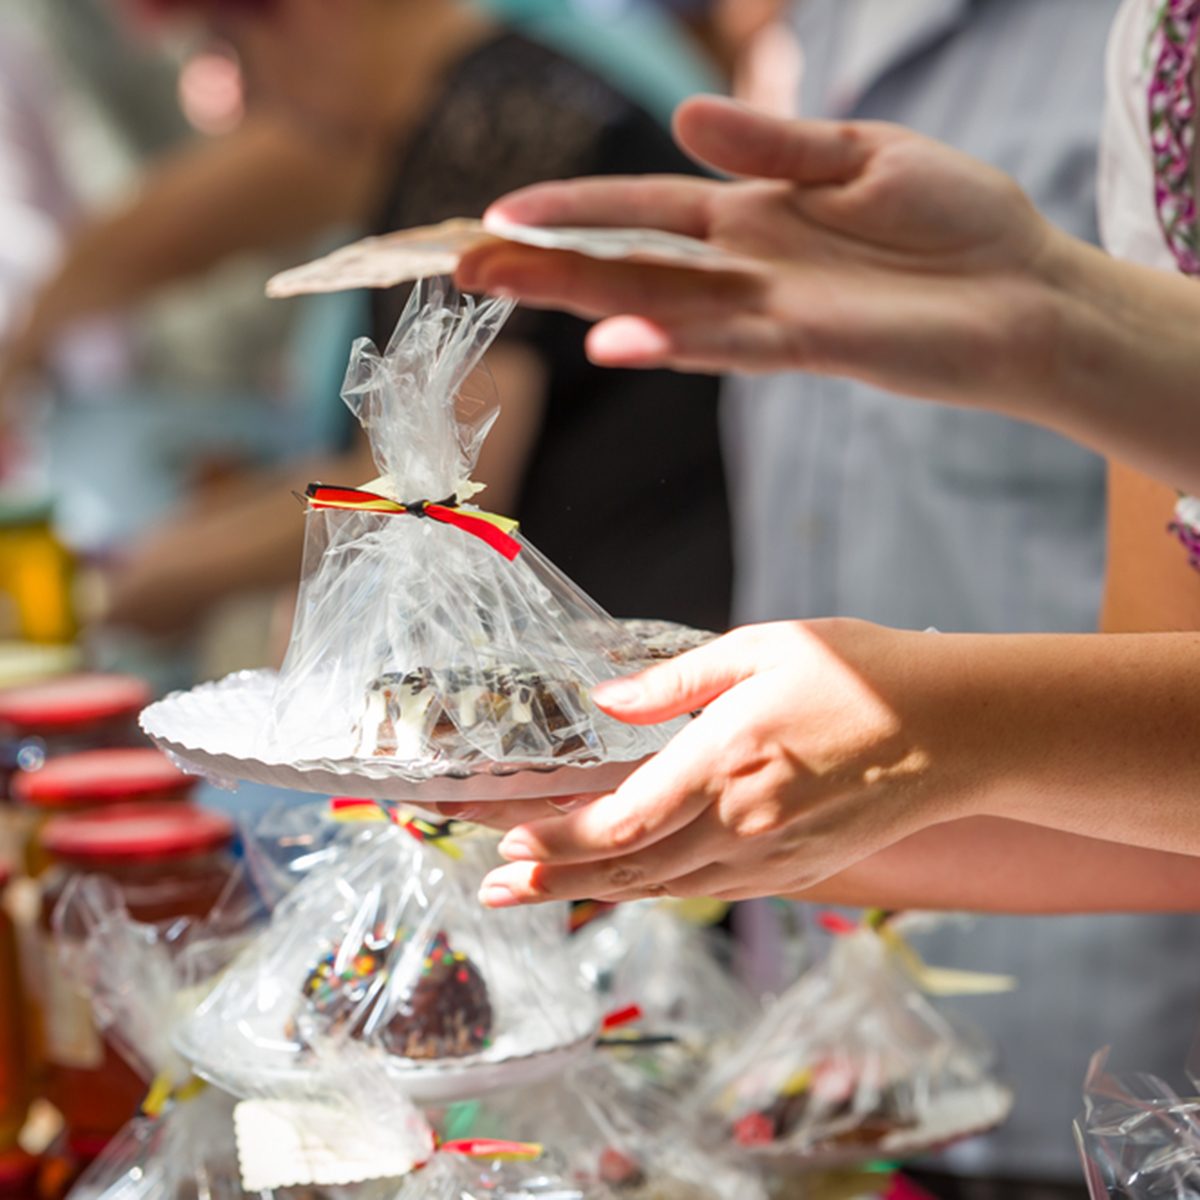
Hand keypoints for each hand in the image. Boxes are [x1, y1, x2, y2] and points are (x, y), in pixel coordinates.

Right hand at [456, 95, 1066, 418]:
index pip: (637, 210)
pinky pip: (725, 343)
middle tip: (459, 263)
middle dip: (542, 263)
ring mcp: (768, 311)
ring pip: (654, 305)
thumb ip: (773, 142)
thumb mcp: (861, 156)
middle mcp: (742, 269)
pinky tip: (613, 338)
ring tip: (503, 288)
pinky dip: (669, 341)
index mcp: (749, 215)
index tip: (495, 213)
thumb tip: (683, 117)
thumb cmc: (953, 220)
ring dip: (578, 299)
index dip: (568, 210)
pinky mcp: (809, 345)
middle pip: (624, 264)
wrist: (1023, 288)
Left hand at [474, 620, 980, 907]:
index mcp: (728, 762)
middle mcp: (743, 824)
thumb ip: (677, 681)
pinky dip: (654, 890)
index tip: (510, 843)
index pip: (623, 823)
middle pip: (629, 869)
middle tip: (495, 888)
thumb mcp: (764, 649)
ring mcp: (772, 857)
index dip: (560, 842)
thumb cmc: (865, 675)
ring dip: (594, 894)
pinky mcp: (798, 869)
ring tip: (537, 895)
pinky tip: (626, 884)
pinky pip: (708, 890)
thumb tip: (609, 700)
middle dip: (553, 882)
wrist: (961, 730)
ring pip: (664, 888)